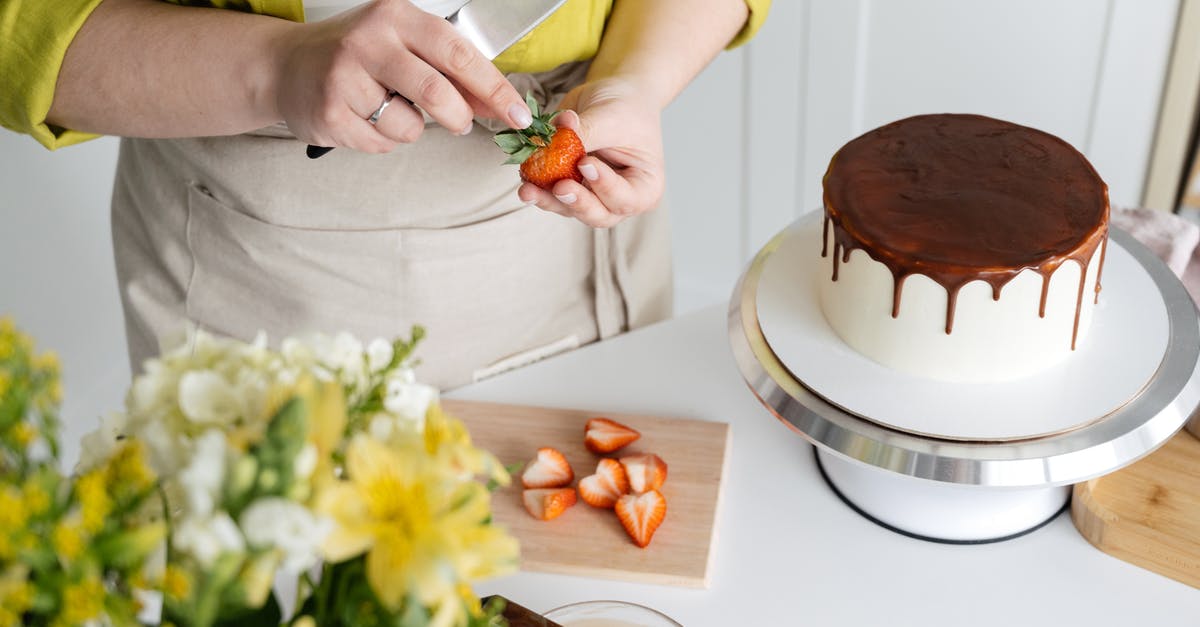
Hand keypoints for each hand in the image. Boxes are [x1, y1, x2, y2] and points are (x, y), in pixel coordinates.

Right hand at [272, 0, 530, 151]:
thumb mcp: (405, 46)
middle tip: (460, 122)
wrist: (286, 66)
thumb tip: (500, 104)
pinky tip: (364, 118)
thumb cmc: (356, 55)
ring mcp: (345, 77)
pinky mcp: (331, 113)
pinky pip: (382, 143)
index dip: (494, 87)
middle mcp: (369, 41)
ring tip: (389, 109)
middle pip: (438, 93)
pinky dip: (384, 139)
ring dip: (413, 128)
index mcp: (396, 16)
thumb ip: (452, 71)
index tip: (518, 113)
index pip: (459, 53)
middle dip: (459, 117)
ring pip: (411, 126)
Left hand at [518, 78, 665, 227]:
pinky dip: (539, 187)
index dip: (605, 186)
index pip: (626, 198)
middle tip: (560, 187)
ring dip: (548, 200)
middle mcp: (620, 199)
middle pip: (598, 214)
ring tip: (529, 188)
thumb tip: (552, 143)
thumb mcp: (611, 116)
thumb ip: (586, 134)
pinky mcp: (570, 187)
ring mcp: (593, 196)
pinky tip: (525, 179)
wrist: (615, 95)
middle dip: (576, 203)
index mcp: (645, 187)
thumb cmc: (626, 106)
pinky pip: (552, 194)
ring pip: (570, 208)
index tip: (586, 163)